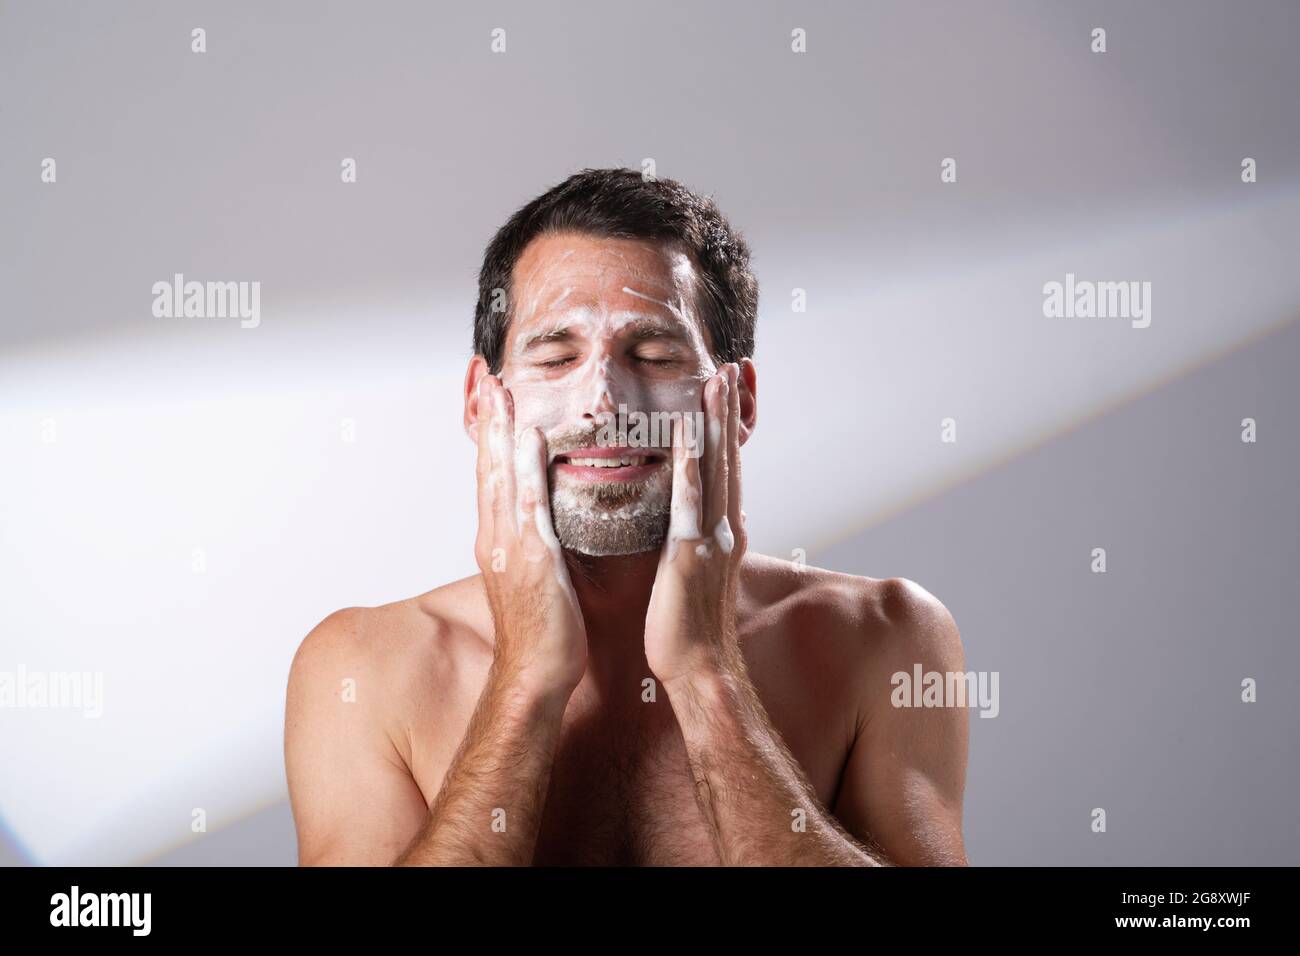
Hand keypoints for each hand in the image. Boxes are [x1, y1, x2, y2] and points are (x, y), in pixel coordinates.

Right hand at [473, 375, 586, 700]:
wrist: (535, 675)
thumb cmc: (544, 634)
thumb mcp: (536, 580)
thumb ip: (536, 547)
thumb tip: (545, 528)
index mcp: (500, 543)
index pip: (492, 479)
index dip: (492, 439)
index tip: (493, 402)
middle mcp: (497, 539)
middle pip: (489, 468)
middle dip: (489, 422)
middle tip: (488, 378)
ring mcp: (510, 547)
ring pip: (502, 477)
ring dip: (501, 431)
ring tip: (501, 390)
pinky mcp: (531, 559)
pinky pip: (530, 504)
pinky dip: (527, 468)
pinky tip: (530, 437)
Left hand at [644, 363, 747, 686]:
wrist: (697, 668)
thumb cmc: (687, 627)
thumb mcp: (693, 572)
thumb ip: (693, 540)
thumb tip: (691, 522)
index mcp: (720, 531)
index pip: (726, 468)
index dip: (727, 427)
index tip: (728, 389)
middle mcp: (723, 528)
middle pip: (729, 458)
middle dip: (730, 411)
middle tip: (731, 366)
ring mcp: (711, 539)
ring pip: (717, 470)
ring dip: (717, 423)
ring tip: (717, 380)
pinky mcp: (691, 555)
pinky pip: (690, 504)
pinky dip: (693, 468)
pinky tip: (690, 438)